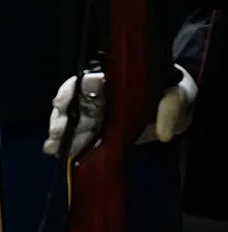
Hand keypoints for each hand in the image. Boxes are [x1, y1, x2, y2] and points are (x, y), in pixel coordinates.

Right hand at [44, 66, 197, 156]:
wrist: (179, 108)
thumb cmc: (174, 94)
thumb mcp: (178, 97)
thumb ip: (169, 110)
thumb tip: (162, 134)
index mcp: (115, 81)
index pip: (85, 82)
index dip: (72, 91)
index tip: (63, 103)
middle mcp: (100, 95)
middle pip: (71, 101)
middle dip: (60, 116)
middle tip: (57, 132)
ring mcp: (98, 113)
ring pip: (69, 117)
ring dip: (58, 131)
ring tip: (52, 146)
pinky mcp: (100, 131)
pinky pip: (77, 134)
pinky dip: (64, 142)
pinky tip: (53, 151)